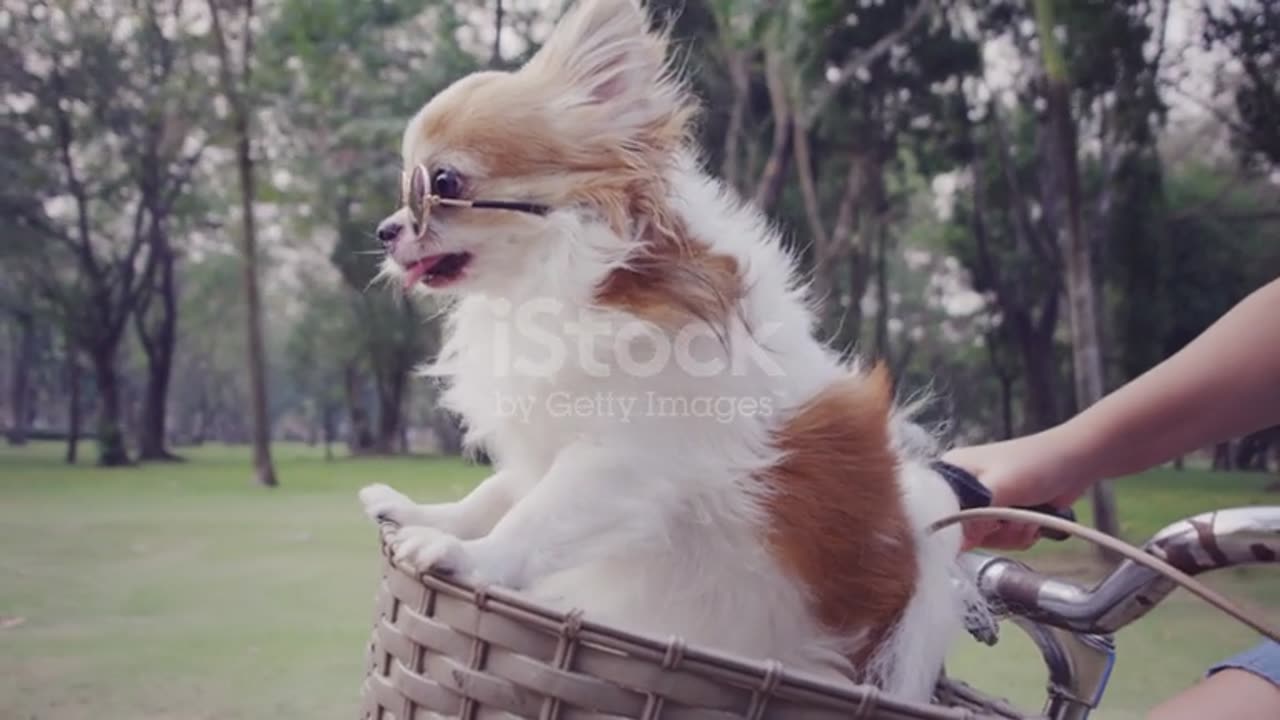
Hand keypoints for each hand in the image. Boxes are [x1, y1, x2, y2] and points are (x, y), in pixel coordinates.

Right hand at [942, 427, 1092, 550]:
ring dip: (1009, 534)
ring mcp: (982, 502)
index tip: (979, 527)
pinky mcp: (1001, 514)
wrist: (1077, 461)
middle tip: (1009, 517)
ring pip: (982, 539)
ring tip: (1026, 516)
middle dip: (991, 531)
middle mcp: (961, 488)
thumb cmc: (1038, 463)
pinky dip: (1018, 535)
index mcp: (951, 472)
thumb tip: (957, 542)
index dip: (954, 526)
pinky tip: (1031, 520)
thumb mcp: (1002, 487)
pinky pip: (1000, 540)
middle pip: (959, 531)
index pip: (934, 510)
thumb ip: (975, 515)